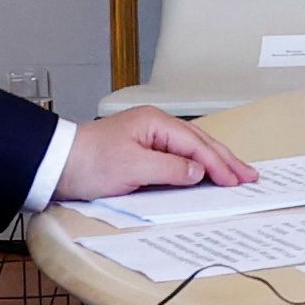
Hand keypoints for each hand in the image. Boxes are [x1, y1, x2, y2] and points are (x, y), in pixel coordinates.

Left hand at [53, 106, 256, 202]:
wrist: (54, 165)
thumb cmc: (86, 162)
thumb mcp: (132, 168)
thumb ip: (170, 168)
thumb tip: (198, 171)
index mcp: (154, 123)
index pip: (196, 146)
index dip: (219, 165)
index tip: (237, 180)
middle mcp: (154, 126)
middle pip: (199, 143)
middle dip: (226, 160)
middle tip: (250, 175)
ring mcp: (148, 138)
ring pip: (191, 150)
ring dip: (214, 163)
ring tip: (236, 173)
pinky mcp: (140, 152)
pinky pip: (177, 157)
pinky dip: (196, 166)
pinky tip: (205, 173)